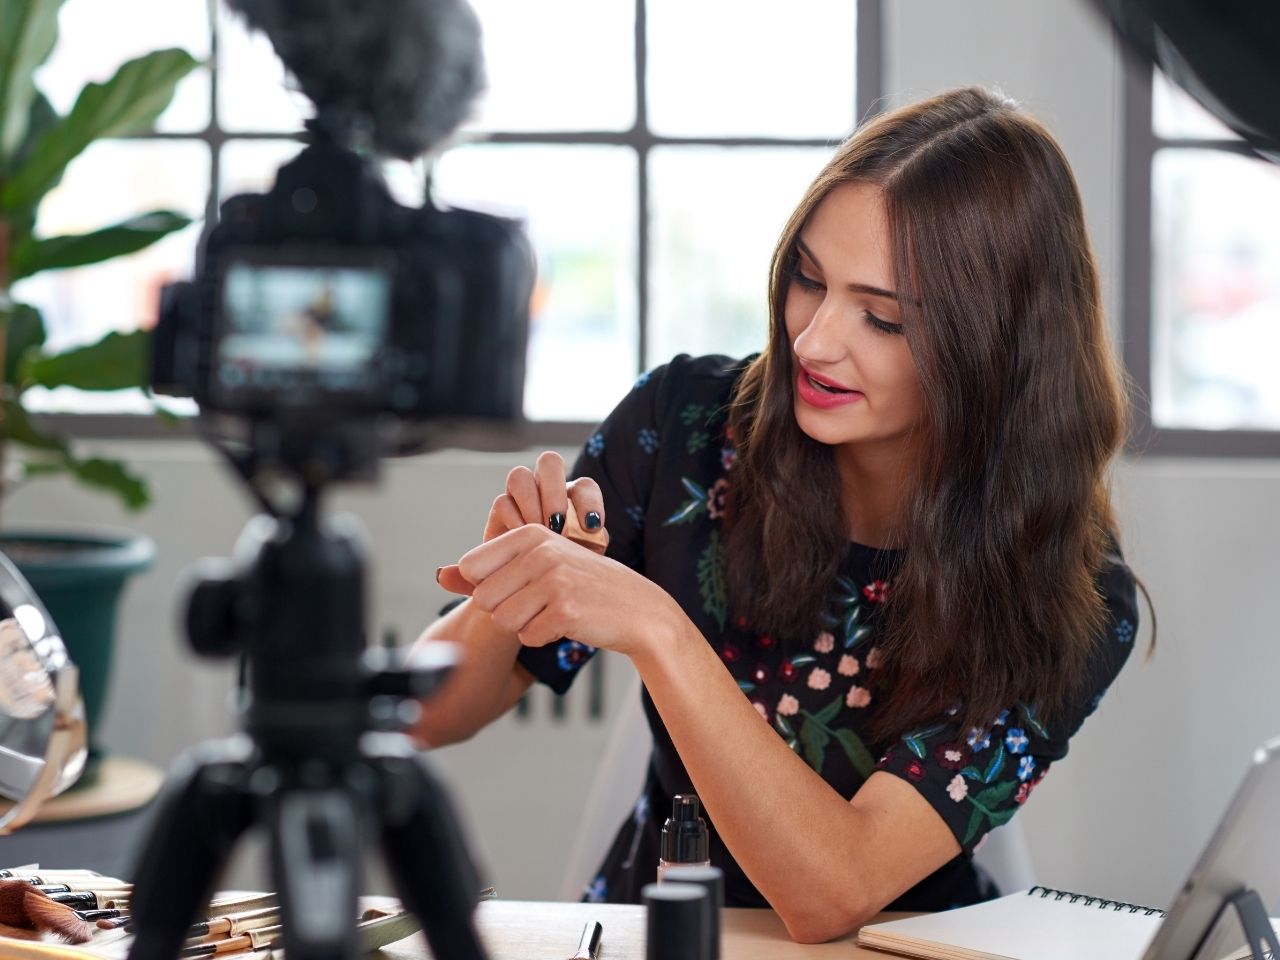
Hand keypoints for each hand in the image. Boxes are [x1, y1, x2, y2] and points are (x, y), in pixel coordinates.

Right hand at [437, 451, 607, 594]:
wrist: (531, 590)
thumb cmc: (564, 574)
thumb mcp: (583, 560)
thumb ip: (591, 545)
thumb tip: (594, 532)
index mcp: (574, 498)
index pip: (584, 487)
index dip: (589, 501)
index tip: (592, 527)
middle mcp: (546, 490)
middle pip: (548, 462)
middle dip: (554, 491)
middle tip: (558, 524)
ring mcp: (520, 497)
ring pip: (519, 477)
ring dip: (530, 504)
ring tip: (537, 533)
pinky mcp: (500, 511)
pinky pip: (502, 503)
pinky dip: (514, 522)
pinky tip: (521, 544)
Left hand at [438, 524, 682, 657]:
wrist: (639, 610)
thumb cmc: (584, 587)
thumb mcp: (537, 566)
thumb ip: (486, 571)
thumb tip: (441, 575)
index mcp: (531, 534)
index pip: (473, 567)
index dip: (493, 585)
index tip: (524, 583)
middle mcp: (541, 551)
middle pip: (485, 597)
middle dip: (508, 608)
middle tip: (542, 601)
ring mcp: (554, 580)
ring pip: (504, 620)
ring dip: (526, 625)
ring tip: (554, 611)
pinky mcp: (564, 610)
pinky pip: (528, 637)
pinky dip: (544, 637)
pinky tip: (567, 623)